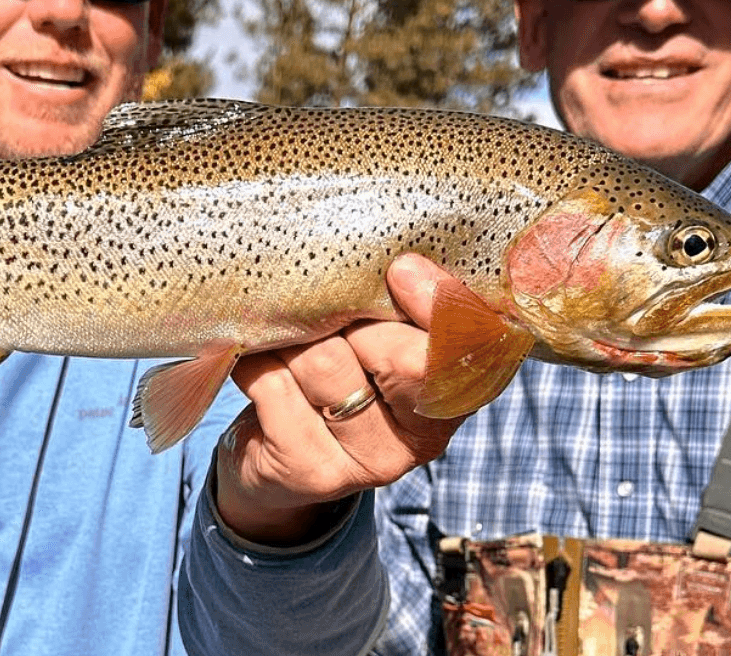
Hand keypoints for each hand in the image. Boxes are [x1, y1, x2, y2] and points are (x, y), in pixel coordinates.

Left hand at [213, 255, 481, 545]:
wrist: (272, 460)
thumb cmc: (334, 375)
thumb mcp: (374, 337)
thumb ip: (392, 305)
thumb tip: (392, 258)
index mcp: (455, 394)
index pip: (473, 347)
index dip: (441, 305)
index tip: (401, 268)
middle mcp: (425, 440)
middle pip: (400, 354)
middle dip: (349, 317)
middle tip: (321, 315)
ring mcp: (370, 463)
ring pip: (326, 362)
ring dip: (294, 338)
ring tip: (286, 339)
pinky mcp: (313, 472)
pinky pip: (275, 385)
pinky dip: (257, 362)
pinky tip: (259, 365)